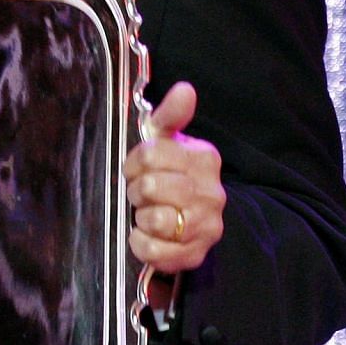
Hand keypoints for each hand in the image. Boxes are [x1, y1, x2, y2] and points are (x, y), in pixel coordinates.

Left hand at [124, 81, 225, 273]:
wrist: (192, 219)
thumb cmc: (171, 175)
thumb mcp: (168, 141)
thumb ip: (171, 115)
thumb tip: (185, 89)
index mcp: (204, 159)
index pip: (150, 155)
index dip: (134, 163)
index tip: (138, 168)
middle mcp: (211, 193)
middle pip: (149, 187)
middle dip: (136, 190)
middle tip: (142, 193)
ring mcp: (206, 226)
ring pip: (154, 219)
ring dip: (140, 216)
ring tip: (148, 213)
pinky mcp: (194, 254)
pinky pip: (153, 250)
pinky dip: (140, 243)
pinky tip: (146, 234)